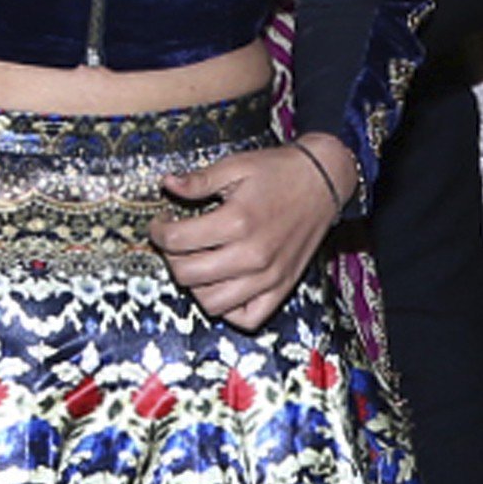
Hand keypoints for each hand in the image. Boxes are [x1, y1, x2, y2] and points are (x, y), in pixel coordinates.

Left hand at [152, 137, 353, 329]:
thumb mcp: (236, 166)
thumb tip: (167, 184)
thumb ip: (199, 180)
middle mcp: (252, 254)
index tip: (162, 222)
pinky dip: (229, 309)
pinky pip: (247, 318)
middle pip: (187, 274)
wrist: (324, 180)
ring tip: (200, 262)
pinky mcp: (282, 287)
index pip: (176, 240)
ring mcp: (268, 276)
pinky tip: (224, 285)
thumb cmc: (280, 171)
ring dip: (196, 285)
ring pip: (211, 302)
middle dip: (172, 257)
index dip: (158, 230)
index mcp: (237, 221)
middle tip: (178, 241)